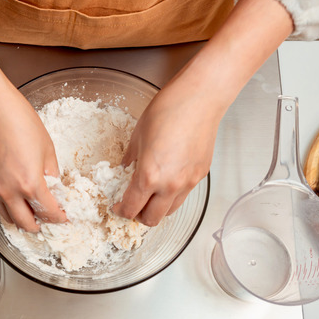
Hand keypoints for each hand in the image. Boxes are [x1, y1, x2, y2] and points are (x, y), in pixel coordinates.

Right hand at [0, 86, 66, 231]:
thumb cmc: (18, 121)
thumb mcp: (47, 148)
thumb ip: (52, 172)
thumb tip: (54, 185)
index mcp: (30, 184)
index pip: (48, 212)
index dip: (59, 217)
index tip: (64, 216)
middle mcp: (10, 191)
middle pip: (27, 223)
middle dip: (41, 225)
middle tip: (50, 221)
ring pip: (9, 218)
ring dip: (22, 221)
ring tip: (33, 216)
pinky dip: (9, 209)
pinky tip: (17, 202)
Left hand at [113, 84, 223, 225]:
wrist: (199, 99)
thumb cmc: (167, 110)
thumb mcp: (137, 135)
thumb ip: (130, 158)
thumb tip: (125, 168)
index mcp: (148, 176)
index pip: (131, 208)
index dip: (121, 210)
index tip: (117, 206)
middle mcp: (169, 185)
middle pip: (151, 219)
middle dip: (138, 216)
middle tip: (132, 206)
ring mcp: (188, 182)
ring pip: (169, 211)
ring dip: (157, 209)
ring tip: (150, 196)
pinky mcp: (200, 176)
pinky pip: (183, 195)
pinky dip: (172, 195)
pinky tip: (166, 181)